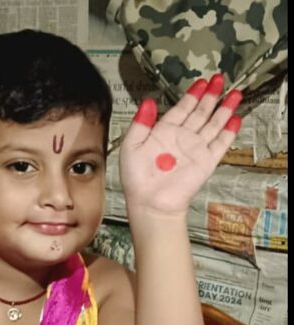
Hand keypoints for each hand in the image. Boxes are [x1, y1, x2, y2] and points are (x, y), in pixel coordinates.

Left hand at [119, 74, 241, 215]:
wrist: (150, 203)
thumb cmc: (137, 179)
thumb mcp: (131, 146)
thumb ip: (141, 123)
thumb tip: (150, 101)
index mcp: (164, 132)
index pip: (182, 109)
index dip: (192, 95)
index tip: (201, 81)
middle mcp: (182, 138)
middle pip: (200, 112)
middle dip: (211, 95)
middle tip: (219, 78)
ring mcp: (195, 150)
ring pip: (213, 124)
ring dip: (224, 109)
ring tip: (235, 93)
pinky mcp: (206, 162)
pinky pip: (220, 144)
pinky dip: (228, 133)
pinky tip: (236, 119)